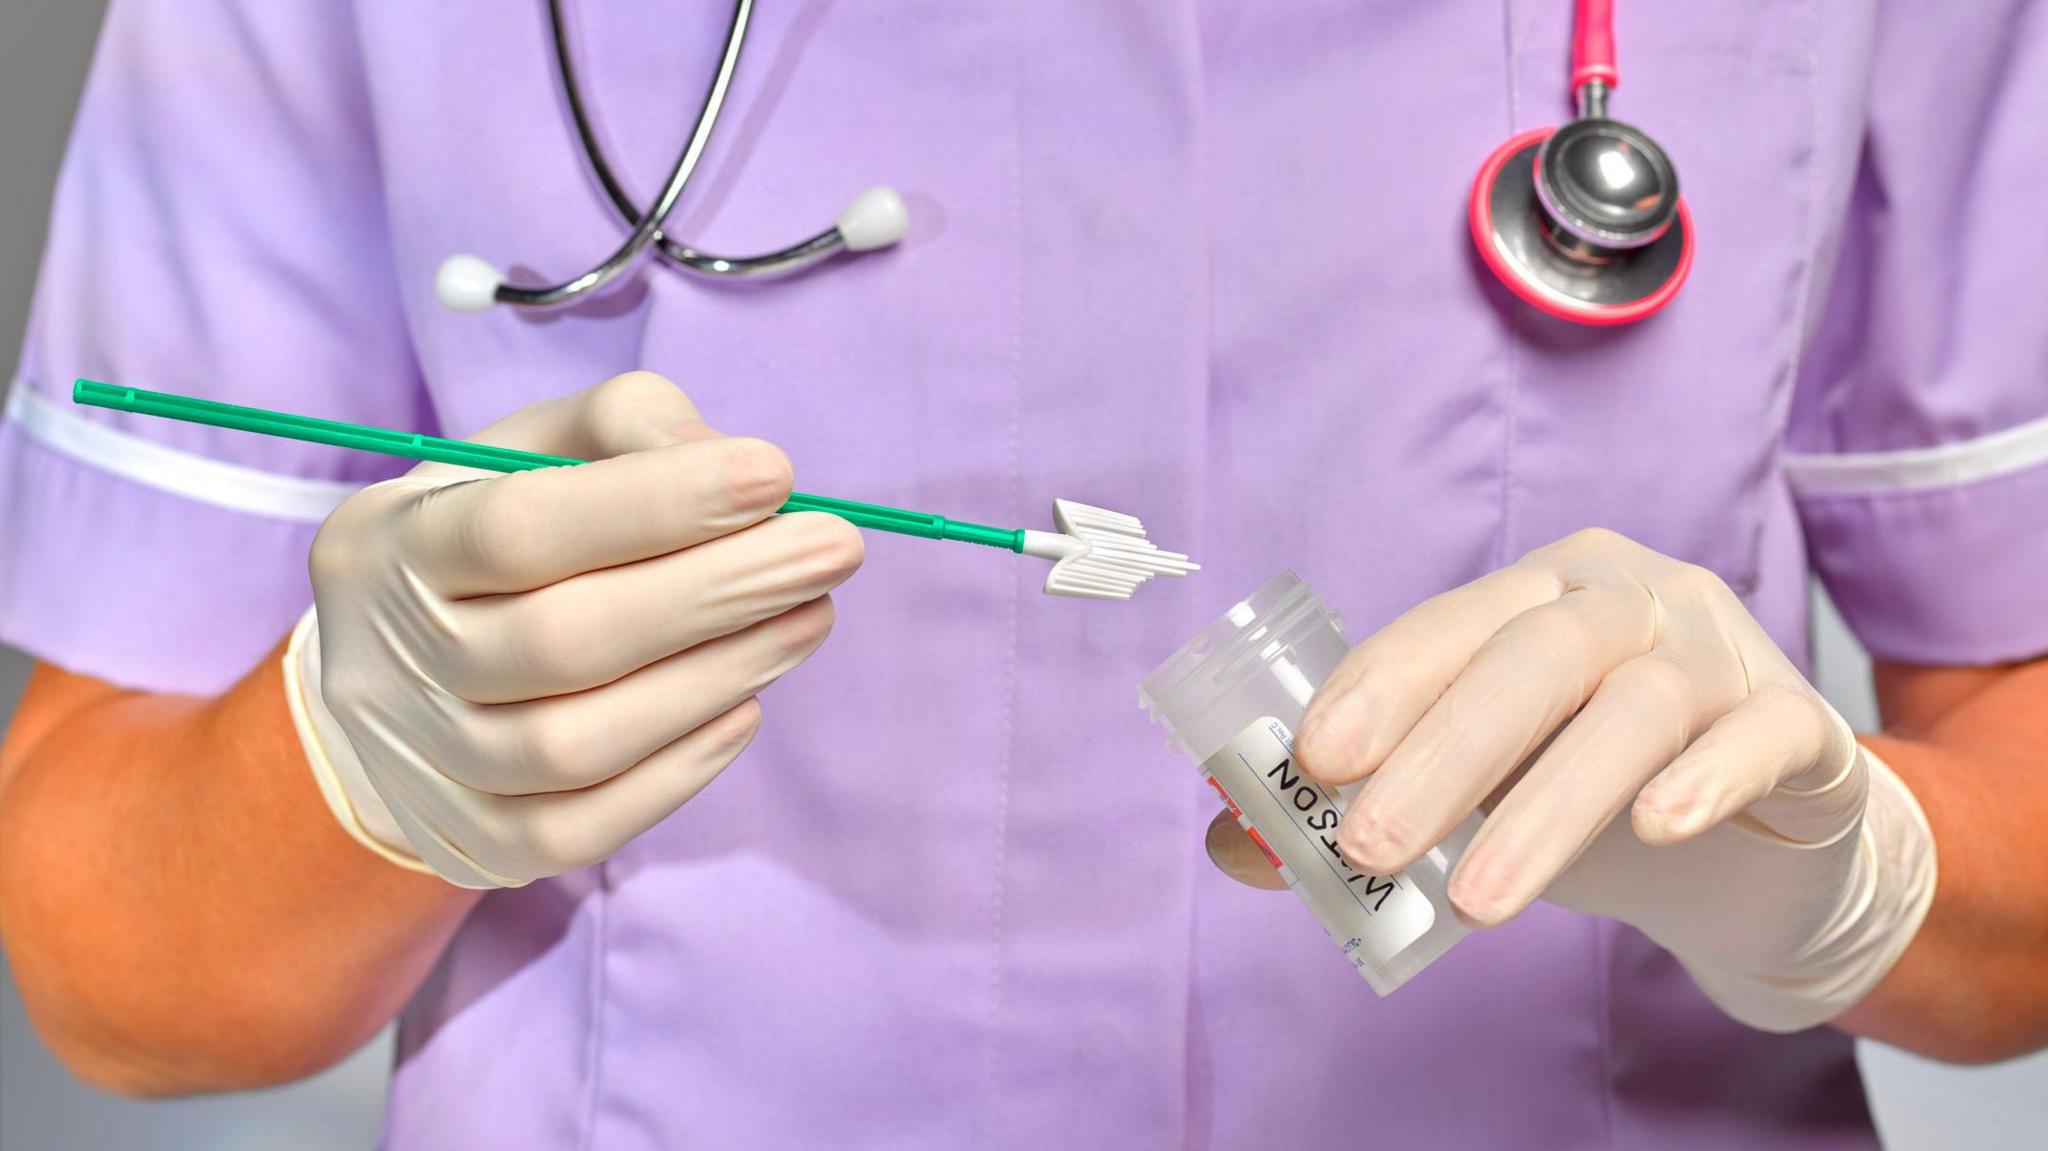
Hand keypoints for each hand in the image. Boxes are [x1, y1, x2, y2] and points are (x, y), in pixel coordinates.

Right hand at [289, 372, 863, 887]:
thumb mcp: (529, 450)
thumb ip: (626, 427)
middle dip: (719, 592)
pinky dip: (678, 770)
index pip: (520, 526)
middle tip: (833, 550)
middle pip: (564, 640)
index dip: (656, 503)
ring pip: (577, 744)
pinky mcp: (474, 844)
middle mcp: (389, 663)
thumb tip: (738, 469)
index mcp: (390, 545)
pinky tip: (747, 705)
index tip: (776, 474)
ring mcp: (427, 767)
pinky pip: (582, 828)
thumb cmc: (490, 533)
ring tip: (811, 617)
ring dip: (718, 676)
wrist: (389, 675)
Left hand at [1213, 528, 1935, 1030]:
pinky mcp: (1802, 725)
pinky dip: (1706, 777)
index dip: (1379, 686)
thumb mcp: (1476, 796)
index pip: (1447, 626)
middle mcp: (1630, 600)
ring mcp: (1721, 652)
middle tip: (1369, 846)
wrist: (1760, 843)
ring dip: (1548, 806)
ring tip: (1474, 904)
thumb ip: (1366, 806)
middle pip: (1534, 656)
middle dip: (1442, 753)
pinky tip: (1657, 828)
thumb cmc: (1589, 793)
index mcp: (1535, 594)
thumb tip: (1230, 845)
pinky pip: (1763, 733)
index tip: (1310, 764)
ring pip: (1636, 707)